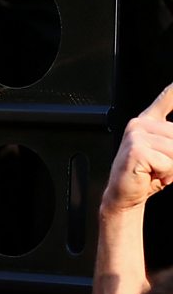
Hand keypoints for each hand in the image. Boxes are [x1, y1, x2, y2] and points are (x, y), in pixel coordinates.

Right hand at [101, 83, 172, 214]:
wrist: (125, 194)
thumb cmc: (147, 175)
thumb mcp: (167, 153)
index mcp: (147, 122)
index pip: (164, 100)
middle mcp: (139, 123)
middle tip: (163, 167)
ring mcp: (135, 133)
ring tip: (157, 171)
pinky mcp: (135, 148)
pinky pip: (167, 162)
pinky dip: (165, 174)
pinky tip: (151, 174)